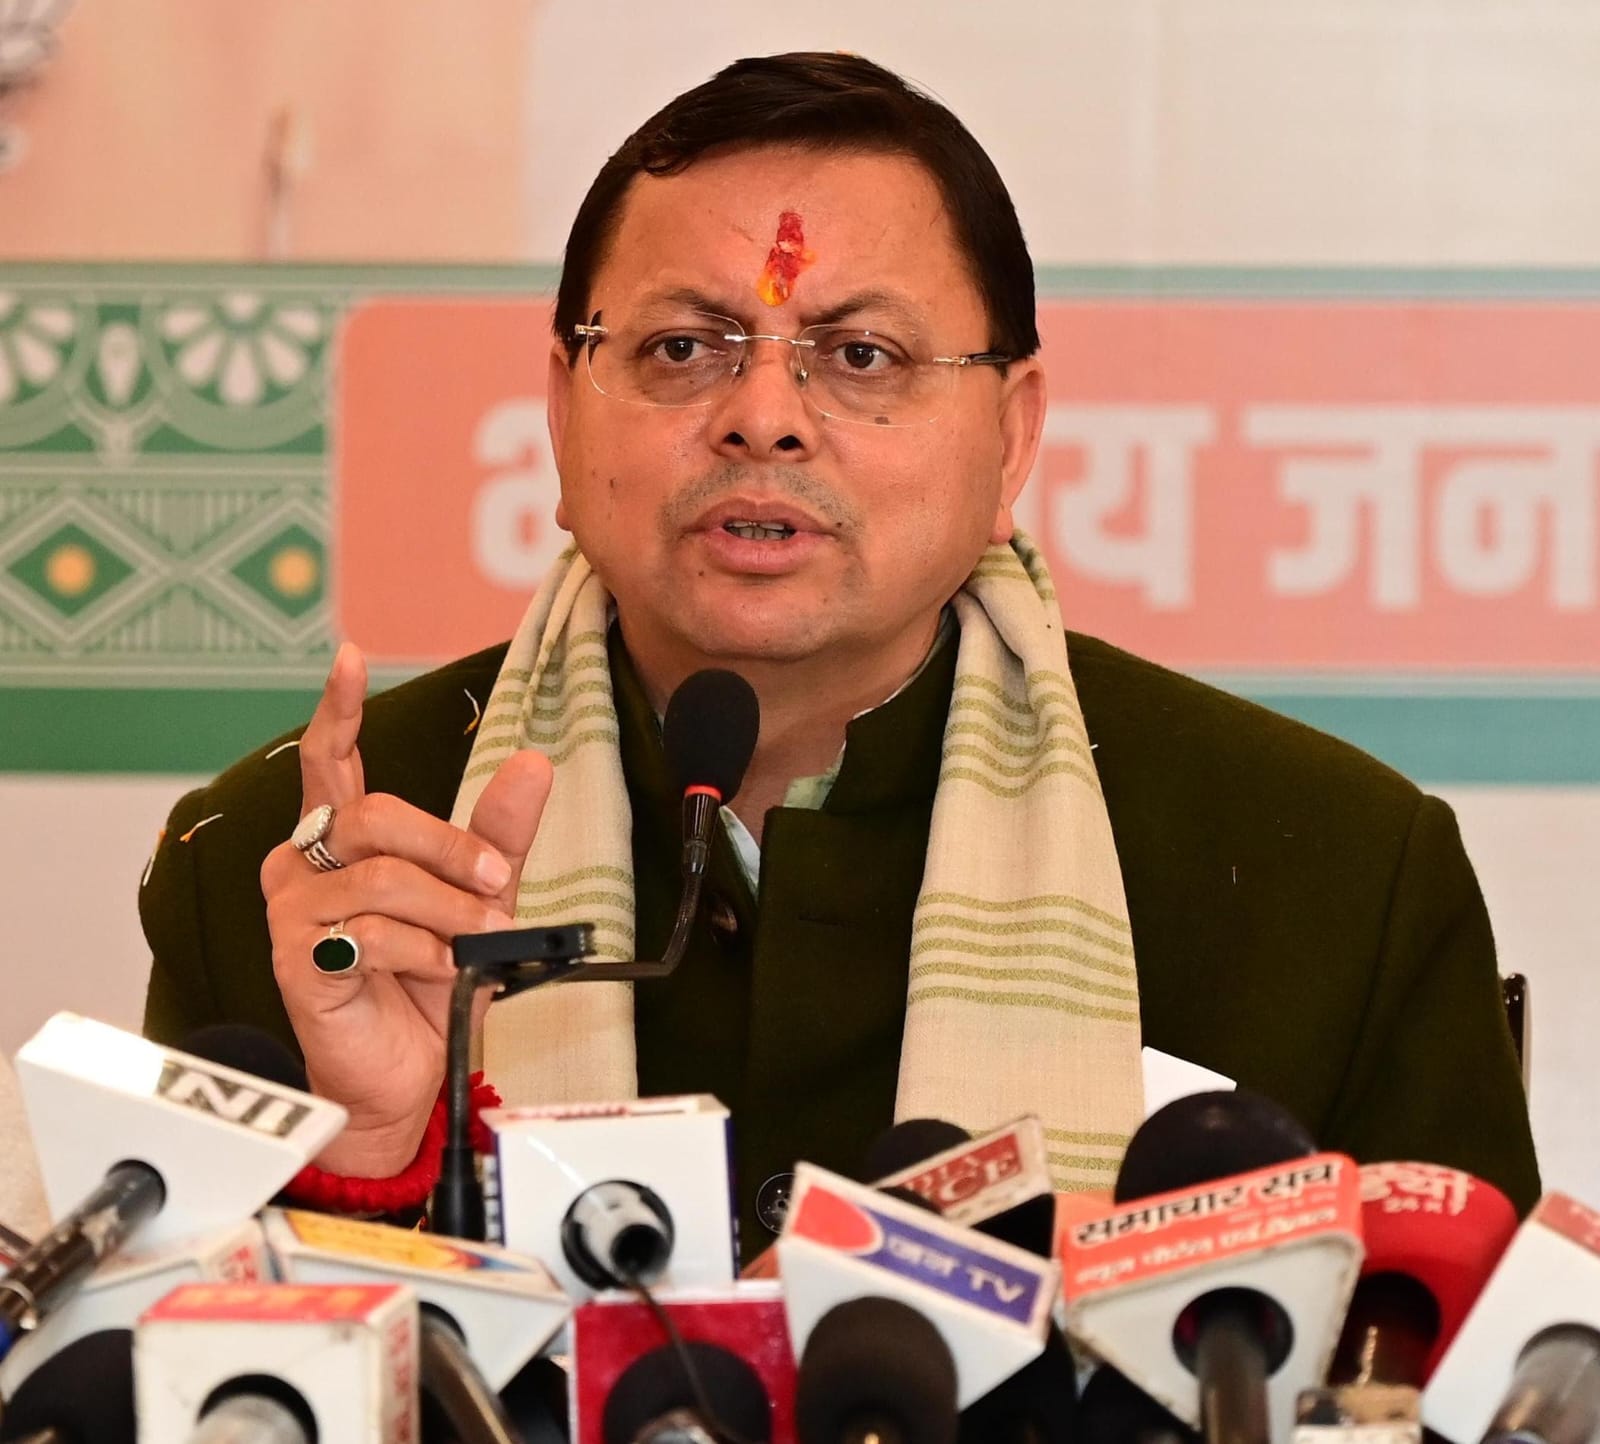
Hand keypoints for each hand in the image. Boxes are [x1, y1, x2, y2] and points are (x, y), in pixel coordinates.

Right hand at [259, 642, 552, 1175]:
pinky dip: (424, 951)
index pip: (332, 759)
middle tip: (497, 882)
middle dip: (449, 846)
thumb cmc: (428, 984)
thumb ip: (498, 834)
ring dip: (448, 909)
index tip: (349, 656)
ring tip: (481, 939)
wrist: (406, 1076)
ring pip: (380, 877)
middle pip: (373, 815)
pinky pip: (369, 933)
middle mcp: (304, 864)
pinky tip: (445, 971)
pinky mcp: (295, 960)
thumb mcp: (477, 899)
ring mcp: (292, 911)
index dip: (339, 708)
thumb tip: (533, 761)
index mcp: (343, 841)